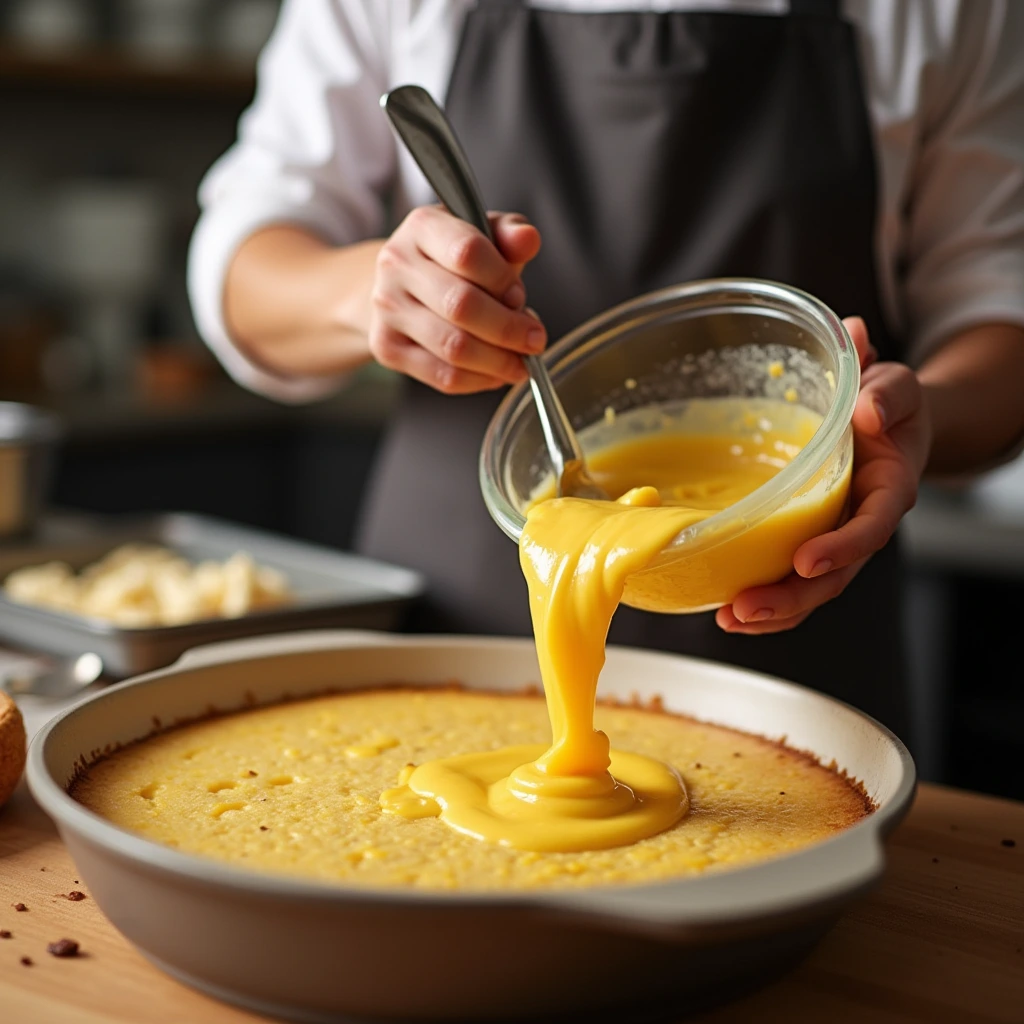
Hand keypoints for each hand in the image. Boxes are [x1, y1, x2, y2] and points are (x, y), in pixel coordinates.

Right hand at [368, 206, 543, 393]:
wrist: (402, 286)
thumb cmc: (452, 260)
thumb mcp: (484, 236)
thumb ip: (510, 236)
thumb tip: (529, 239)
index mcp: (422, 226)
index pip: (468, 252)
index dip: (503, 279)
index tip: (520, 297)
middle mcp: (396, 265)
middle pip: (461, 305)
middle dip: (508, 329)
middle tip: (534, 340)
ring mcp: (387, 309)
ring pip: (454, 347)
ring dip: (498, 360)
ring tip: (520, 362)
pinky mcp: (387, 348)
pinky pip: (443, 376)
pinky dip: (480, 380)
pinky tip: (497, 373)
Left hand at [716, 316, 931, 634]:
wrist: (886, 422)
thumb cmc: (888, 404)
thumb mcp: (896, 385)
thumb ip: (886, 388)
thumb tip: (864, 389)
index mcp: (887, 490)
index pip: (870, 528)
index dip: (841, 548)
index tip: (806, 559)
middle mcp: (860, 524)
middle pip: (833, 576)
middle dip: (792, 597)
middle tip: (747, 608)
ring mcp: (832, 539)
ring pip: (808, 589)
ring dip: (771, 610)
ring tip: (730, 619)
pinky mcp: (806, 543)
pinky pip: (789, 581)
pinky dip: (763, 600)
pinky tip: (727, 611)